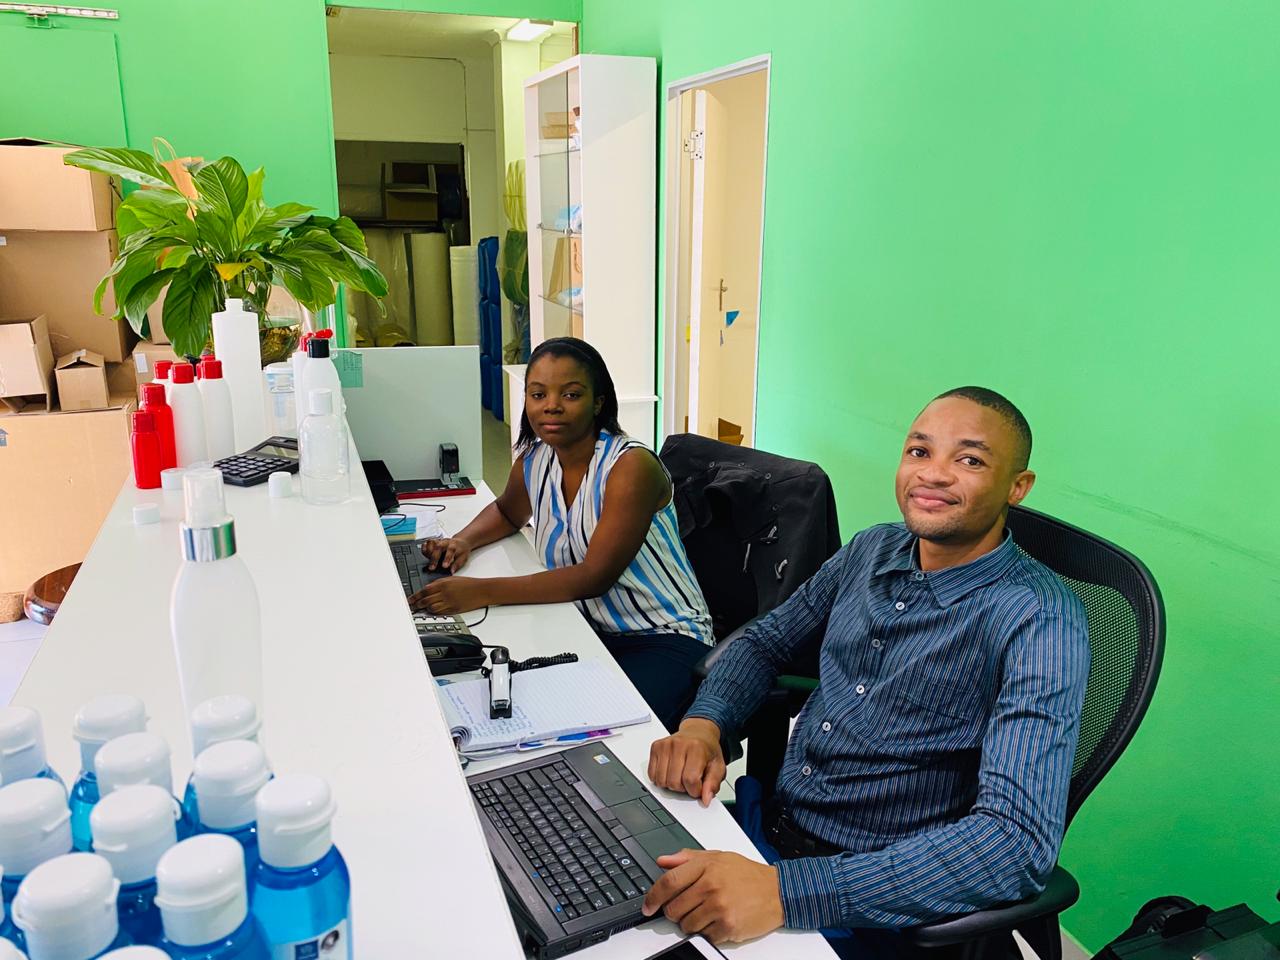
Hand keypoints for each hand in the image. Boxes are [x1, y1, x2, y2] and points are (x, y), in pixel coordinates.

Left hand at [409, 576, 489, 613]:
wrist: (481, 590)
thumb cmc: (469, 584)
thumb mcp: (452, 579)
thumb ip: (439, 583)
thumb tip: (429, 588)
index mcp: (443, 583)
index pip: (424, 590)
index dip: (415, 596)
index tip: (410, 599)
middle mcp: (444, 593)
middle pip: (425, 600)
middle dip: (417, 604)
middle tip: (412, 606)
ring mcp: (449, 602)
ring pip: (431, 607)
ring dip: (426, 609)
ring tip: (422, 609)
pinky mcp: (453, 609)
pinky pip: (440, 612)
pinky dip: (435, 612)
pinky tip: (433, 611)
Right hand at [420, 536, 470, 572]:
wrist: (461, 542)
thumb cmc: (462, 550)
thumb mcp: (463, 558)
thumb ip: (457, 564)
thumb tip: (452, 571)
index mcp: (454, 546)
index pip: (451, 550)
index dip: (447, 558)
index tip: (444, 566)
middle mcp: (446, 542)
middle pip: (438, 547)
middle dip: (434, 557)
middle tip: (432, 568)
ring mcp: (440, 541)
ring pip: (432, 543)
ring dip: (428, 551)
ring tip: (428, 560)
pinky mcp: (435, 541)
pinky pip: (427, 542)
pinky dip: (425, 547)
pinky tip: (425, 553)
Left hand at [641, 849, 782, 943]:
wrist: (778, 892)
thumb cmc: (748, 875)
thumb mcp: (718, 857)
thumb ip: (688, 858)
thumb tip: (663, 861)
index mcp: (706, 866)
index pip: (669, 882)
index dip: (653, 896)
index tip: (648, 906)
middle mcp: (711, 886)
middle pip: (674, 908)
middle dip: (675, 912)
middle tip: (687, 908)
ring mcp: (719, 907)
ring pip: (686, 925)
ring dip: (691, 924)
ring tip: (706, 913)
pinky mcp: (728, 927)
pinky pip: (704, 937)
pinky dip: (707, 933)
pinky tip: (718, 921)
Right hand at [648, 718, 725, 805]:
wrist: (698, 732)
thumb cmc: (707, 749)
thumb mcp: (718, 766)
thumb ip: (713, 784)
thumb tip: (706, 799)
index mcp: (697, 748)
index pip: (690, 780)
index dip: (695, 790)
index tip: (699, 788)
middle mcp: (679, 744)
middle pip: (674, 782)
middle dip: (683, 788)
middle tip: (690, 780)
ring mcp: (665, 745)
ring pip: (661, 781)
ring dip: (671, 785)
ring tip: (680, 776)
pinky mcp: (656, 747)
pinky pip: (652, 775)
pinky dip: (661, 779)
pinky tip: (670, 773)